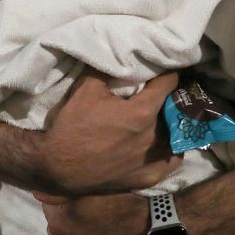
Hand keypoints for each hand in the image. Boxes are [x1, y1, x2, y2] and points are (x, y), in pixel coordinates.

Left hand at [36, 191, 151, 234]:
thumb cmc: (130, 205)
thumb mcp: (98, 186)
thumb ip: (65, 187)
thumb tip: (41, 188)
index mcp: (59, 220)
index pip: (48, 202)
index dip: (63, 197)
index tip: (79, 195)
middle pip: (57, 227)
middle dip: (68, 220)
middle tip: (94, 213)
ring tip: (101, 232)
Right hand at [40, 70, 181, 195]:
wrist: (58, 167)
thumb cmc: (73, 125)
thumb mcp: (87, 88)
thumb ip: (109, 69)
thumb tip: (124, 56)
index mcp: (143, 112)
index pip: (169, 83)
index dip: (167, 73)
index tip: (164, 69)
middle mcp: (154, 137)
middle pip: (173, 110)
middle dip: (169, 98)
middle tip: (162, 92)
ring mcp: (152, 161)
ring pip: (176, 136)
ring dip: (171, 124)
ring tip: (163, 116)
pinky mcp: (148, 178)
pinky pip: (171, 161)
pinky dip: (170, 149)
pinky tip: (164, 142)